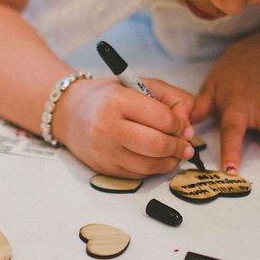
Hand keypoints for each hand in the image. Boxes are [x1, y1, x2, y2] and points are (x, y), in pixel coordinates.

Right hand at [57, 77, 195, 177]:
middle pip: (157, 145)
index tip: (181, 124)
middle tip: (185, 144)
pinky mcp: (104, 168)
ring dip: (170, 161)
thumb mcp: (139, 84)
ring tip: (175, 152)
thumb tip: (189, 122)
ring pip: (150, 165)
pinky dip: (154, 169)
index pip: (162, 118)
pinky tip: (157, 159)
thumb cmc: (107, 97)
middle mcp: (107, 127)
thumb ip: (171, 97)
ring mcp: (104, 151)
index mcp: (116, 100)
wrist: (69, 113)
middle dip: (178, 146)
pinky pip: (138, 175)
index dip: (179, 124)